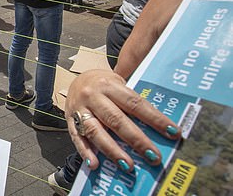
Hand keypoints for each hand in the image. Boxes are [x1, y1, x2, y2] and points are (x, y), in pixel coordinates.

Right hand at [65, 70, 180, 171]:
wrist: (77, 78)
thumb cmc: (104, 84)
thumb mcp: (118, 83)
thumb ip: (132, 101)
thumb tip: (158, 123)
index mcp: (109, 85)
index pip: (135, 103)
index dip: (154, 118)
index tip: (172, 132)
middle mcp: (93, 96)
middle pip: (116, 119)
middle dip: (136, 139)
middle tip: (152, 156)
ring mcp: (80, 108)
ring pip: (95, 130)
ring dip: (112, 150)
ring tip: (127, 165)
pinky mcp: (70, 119)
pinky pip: (77, 137)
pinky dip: (85, 152)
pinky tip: (95, 164)